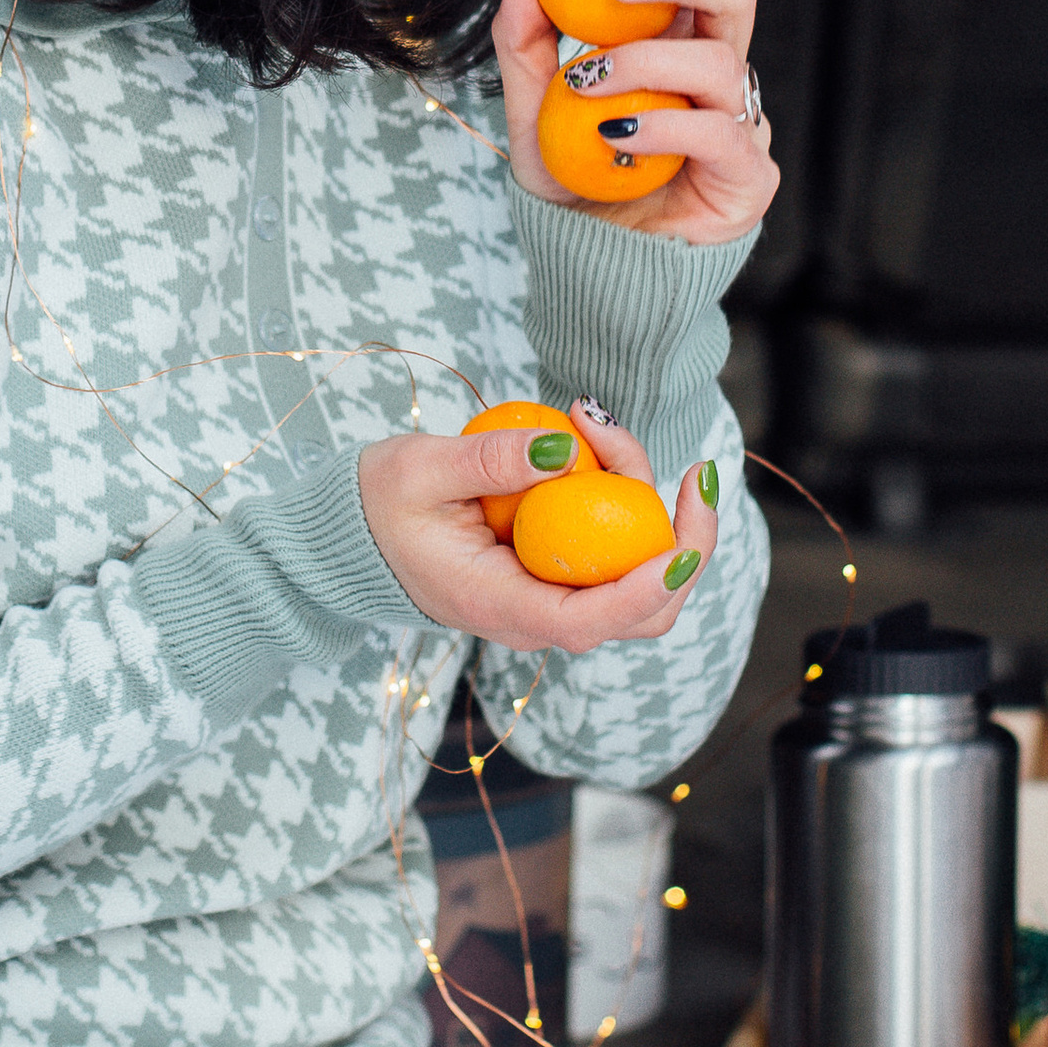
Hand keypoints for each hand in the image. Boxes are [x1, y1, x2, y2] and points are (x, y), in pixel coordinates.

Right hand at [358, 405, 716, 651]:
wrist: (353, 535)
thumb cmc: (378, 505)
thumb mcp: (420, 470)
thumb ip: (488, 462)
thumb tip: (563, 449)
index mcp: (498, 605)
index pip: (591, 620)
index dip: (648, 587)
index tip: (682, 540)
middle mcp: (534, 617)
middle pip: (642, 614)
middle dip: (686, 546)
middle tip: (694, 471)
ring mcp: (549, 599)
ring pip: (637, 579)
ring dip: (651, 507)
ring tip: (600, 426)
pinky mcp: (556, 576)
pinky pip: (613, 553)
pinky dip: (624, 501)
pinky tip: (598, 443)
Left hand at [493, 0, 778, 246]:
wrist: (589, 265)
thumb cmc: (574, 178)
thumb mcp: (527, 107)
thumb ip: (523, 38)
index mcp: (681, 38)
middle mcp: (720, 72)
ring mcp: (741, 122)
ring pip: (722, 61)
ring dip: (645, 61)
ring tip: (586, 82)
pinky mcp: (749, 175)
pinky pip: (716, 131)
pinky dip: (661, 123)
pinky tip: (617, 132)